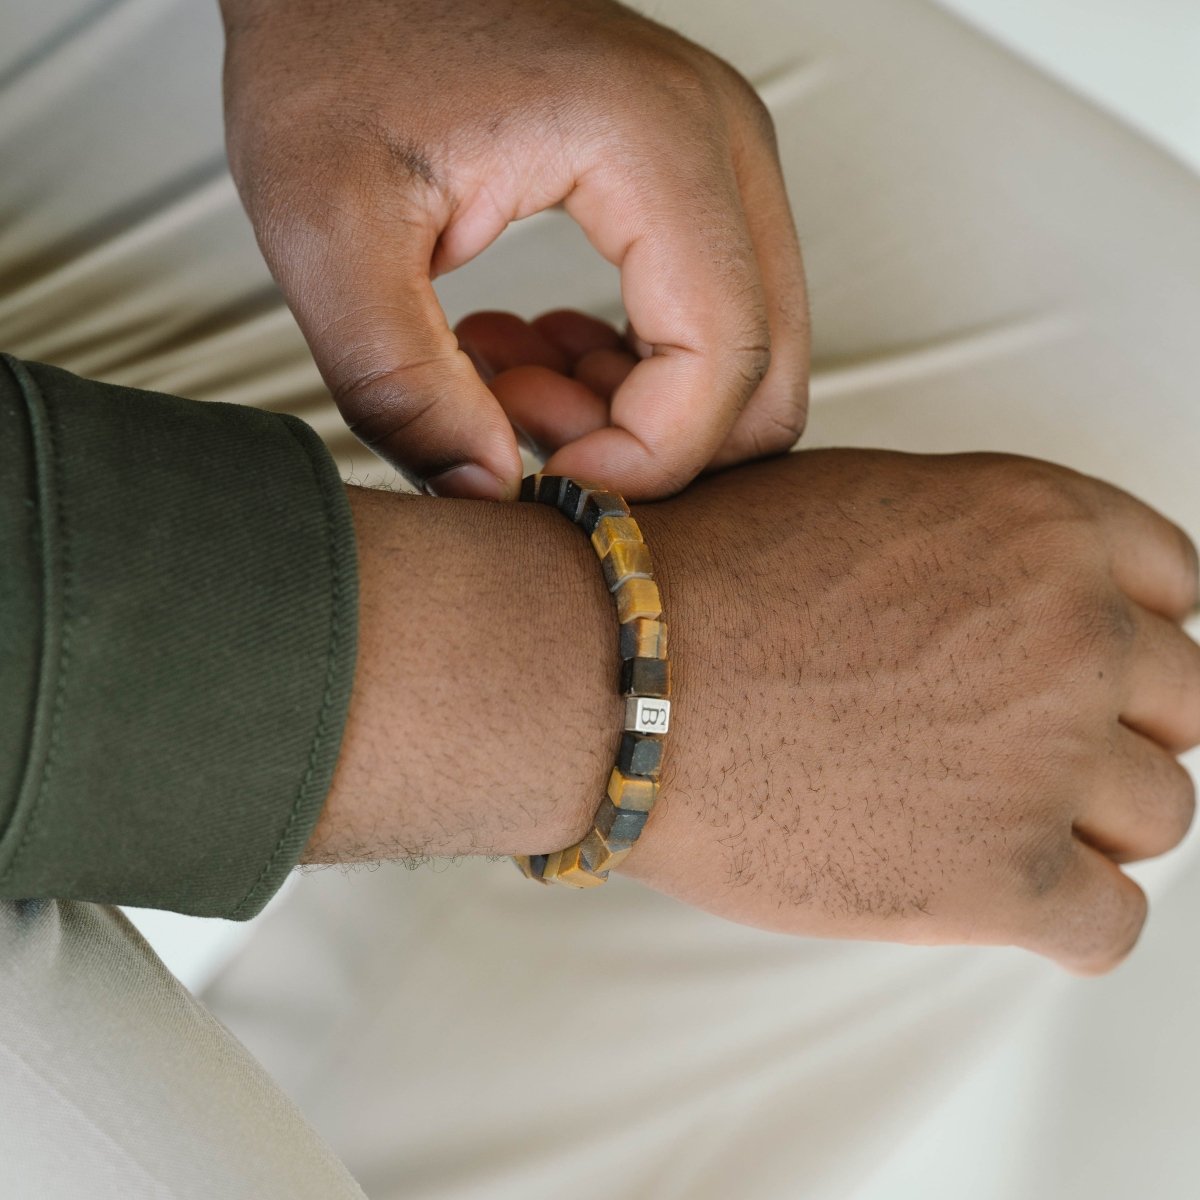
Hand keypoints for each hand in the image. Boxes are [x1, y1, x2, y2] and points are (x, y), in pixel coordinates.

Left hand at [218, 0, 807, 499]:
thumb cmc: (335, 47)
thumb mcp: (326, 232)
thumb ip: (401, 387)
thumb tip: (489, 494)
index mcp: (651, 139)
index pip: (726, 360)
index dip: (644, 461)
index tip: (545, 480)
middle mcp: (716, 145)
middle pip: (769, 374)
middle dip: (652, 446)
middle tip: (525, 431)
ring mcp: (716, 163)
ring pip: (747, 359)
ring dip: (636, 416)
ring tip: (507, 389)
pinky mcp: (689, 186)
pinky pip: (711, 325)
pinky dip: (633, 378)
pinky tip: (531, 359)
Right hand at [625, 450, 1199, 973]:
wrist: (616, 677)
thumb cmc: (702, 587)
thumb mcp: (863, 504)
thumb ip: (973, 549)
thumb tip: (1006, 602)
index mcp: (1039, 526)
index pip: (1176, 585)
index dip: (1132, 635)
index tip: (1102, 670)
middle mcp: (1072, 634)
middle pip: (1181, 702)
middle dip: (1115, 726)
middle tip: (1032, 746)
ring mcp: (1045, 758)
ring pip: (1158, 812)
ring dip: (1089, 821)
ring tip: (993, 816)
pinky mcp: (999, 878)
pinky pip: (1112, 923)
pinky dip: (1068, 918)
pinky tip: (1004, 894)